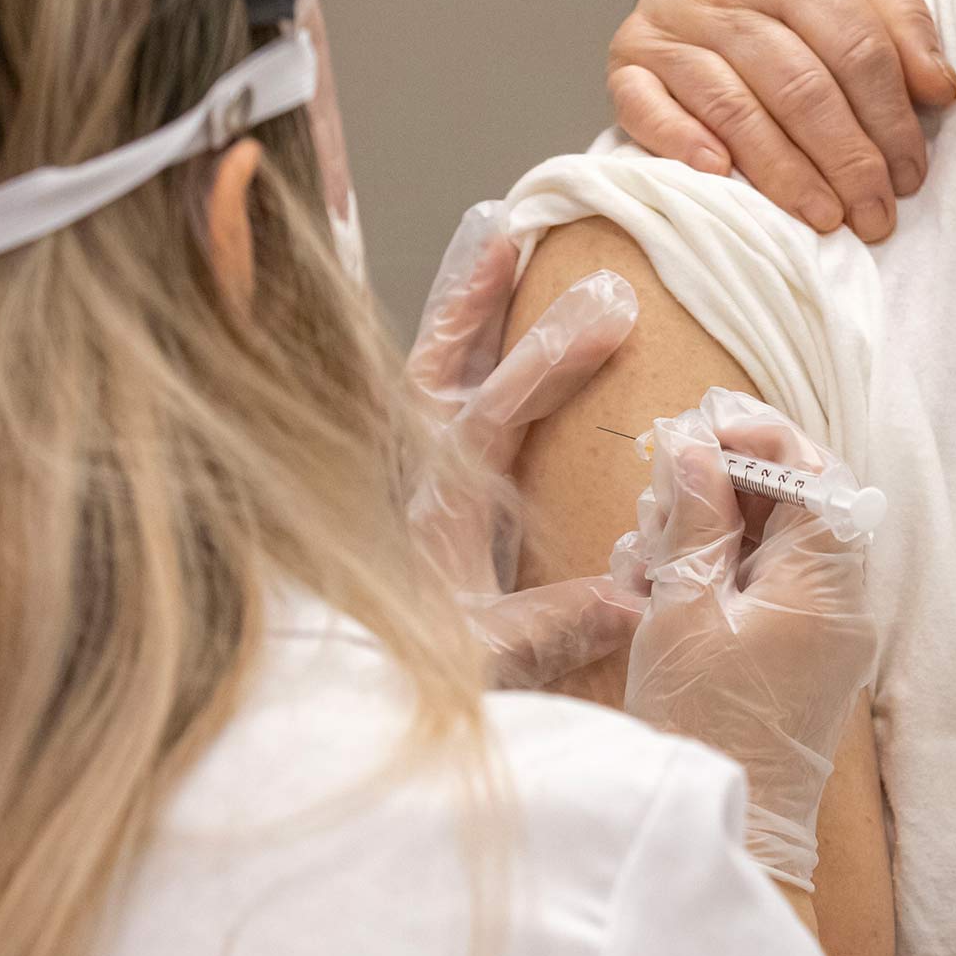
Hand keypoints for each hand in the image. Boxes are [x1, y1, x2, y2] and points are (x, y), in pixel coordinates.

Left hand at [409, 200, 644, 689]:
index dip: (548, 360)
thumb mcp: (482, 664)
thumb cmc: (402, 686)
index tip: (609, 316)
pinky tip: (471, 326)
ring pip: (420, 372)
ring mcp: (396, 480)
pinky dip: (445, 350)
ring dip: (459, 310)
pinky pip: (415, 399)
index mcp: (433, 512)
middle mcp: (406, 481)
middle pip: (439, 368)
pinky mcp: (394, 490)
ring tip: (492, 242)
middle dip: (487, 303)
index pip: (492, 413)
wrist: (319, 717)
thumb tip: (635, 595)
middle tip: (530, 238)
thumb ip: (549, 626)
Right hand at [606, 0, 955, 241]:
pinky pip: (643, 105)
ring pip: (734, 107)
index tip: (913, 174)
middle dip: (846, 160)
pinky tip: (720, 175)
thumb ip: (903, 17)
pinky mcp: (628, 53)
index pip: (856, 50)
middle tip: (876, 215)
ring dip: (782, 173)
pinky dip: (678, 141)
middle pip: (799, 87)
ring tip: (825, 217)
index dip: (891, 119)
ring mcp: (671, 24)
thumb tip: (939, 91)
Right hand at [613, 389, 883, 890]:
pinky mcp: (802, 652)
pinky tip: (656, 583)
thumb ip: (695, 520)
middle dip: (723, 485)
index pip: (814, 474)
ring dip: (710, 528)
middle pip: (796, 502)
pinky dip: (717, 571)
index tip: (698, 428)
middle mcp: (843, 600)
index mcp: (828, 582)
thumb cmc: (704, 725)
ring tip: (646, 549)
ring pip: (774, 541)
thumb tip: (695, 445)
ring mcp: (827, 628)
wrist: (732, 827)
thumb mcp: (683, 609)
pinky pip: (766, 584)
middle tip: (658, 495)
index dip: (758, 437)